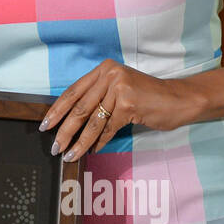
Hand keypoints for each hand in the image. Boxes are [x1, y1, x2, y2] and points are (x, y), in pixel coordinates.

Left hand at [40, 59, 205, 161]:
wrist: (179, 99)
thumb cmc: (148, 97)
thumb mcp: (119, 90)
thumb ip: (98, 97)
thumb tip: (70, 121)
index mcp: (104, 69)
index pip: (73, 91)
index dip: (57, 110)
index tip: (45, 124)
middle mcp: (110, 75)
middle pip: (80, 107)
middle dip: (64, 130)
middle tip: (54, 146)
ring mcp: (120, 88)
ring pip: (93, 121)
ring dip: (79, 142)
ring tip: (69, 154)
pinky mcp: (130, 104)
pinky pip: (108, 128)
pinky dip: (99, 142)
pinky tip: (92, 151)